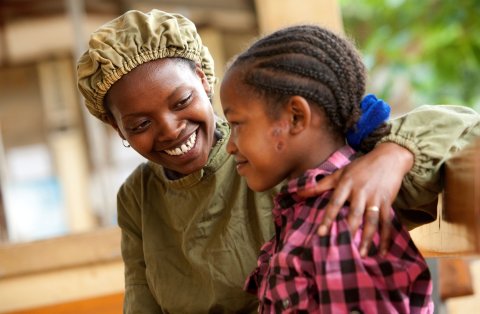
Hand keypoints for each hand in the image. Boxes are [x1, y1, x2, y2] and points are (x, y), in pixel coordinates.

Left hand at [298, 142, 413, 256]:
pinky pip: (387, 222)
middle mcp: (361, 191)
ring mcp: (376, 198)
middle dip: (348, 230)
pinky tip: (382, 252)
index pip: (335, 202)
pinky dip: (386, 238)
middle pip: (354, 213)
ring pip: (371, 221)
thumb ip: (321, 185)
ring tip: (361, 254)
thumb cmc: (361, 167)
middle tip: (341, 248)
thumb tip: (300, 192)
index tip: (321, 233)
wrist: (389, 157)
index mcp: (347, 183)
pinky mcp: (388, 202)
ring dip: (367, 239)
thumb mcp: (341, 172)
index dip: (328, 218)